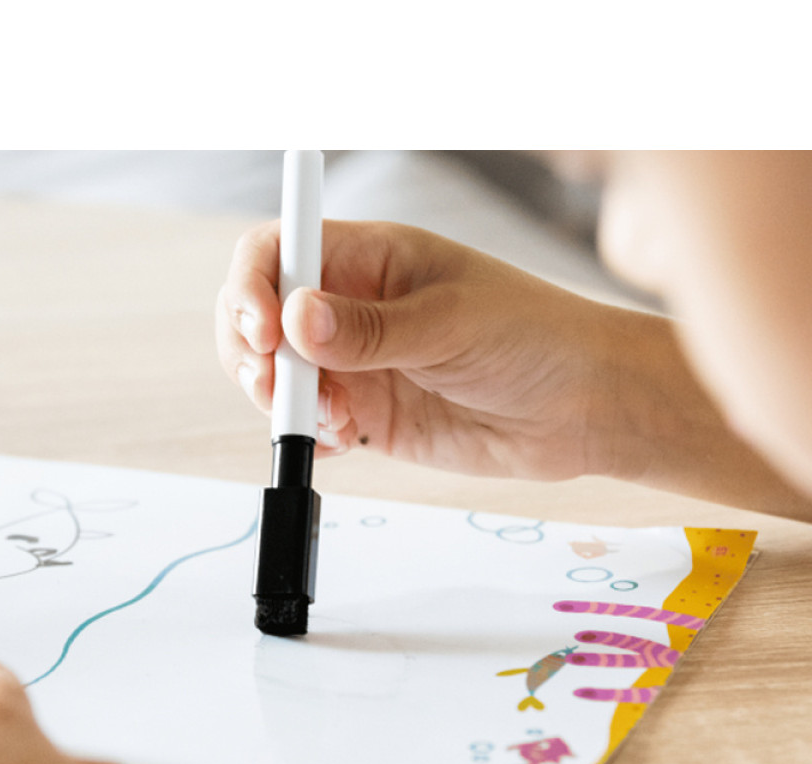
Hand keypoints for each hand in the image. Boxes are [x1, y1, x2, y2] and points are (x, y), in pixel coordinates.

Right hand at [218, 219, 643, 476]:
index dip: (253, 286)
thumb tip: (295, 319)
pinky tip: (344, 442)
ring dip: (285, 404)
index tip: (264, 333)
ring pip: (279, 378)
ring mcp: (356, 364)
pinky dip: (310, 438)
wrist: (581, 410)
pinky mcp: (367, 417)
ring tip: (336, 421)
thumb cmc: (535, 338)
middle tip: (277, 390)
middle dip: (252, 354)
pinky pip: (311, 426)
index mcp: (371, 258)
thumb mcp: (452, 323)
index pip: (279, 251)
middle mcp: (352, 307)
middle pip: (261, 316)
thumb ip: (372, 329)